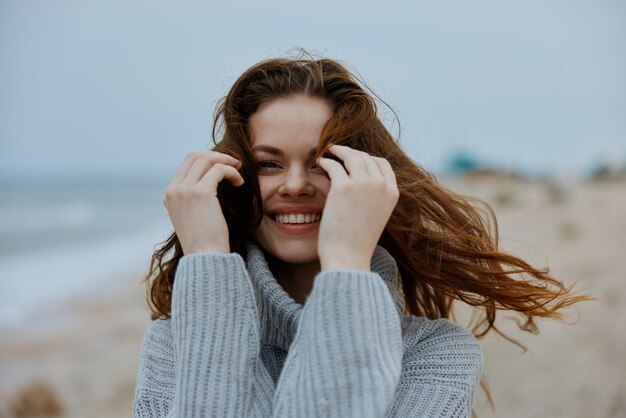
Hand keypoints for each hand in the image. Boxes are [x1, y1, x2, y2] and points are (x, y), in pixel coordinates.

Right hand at [163, 151, 243, 254]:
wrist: (205, 258)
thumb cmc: (205, 242)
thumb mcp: (193, 217)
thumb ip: (194, 199)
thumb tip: (211, 181)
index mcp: (170, 194)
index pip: (187, 164)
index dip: (208, 159)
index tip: (224, 166)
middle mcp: (173, 190)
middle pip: (195, 156)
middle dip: (217, 156)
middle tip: (234, 164)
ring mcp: (184, 190)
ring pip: (206, 159)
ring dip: (226, 161)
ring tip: (239, 170)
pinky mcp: (199, 192)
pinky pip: (218, 169)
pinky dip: (232, 172)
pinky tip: (240, 183)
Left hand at [316, 145, 398, 270]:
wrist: (348, 257)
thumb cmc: (358, 241)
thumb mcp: (376, 215)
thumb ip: (374, 197)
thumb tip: (361, 180)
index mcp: (392, 193)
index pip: (382, 163)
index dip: (368, 157)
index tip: (355, 159)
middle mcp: (381, 185)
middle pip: (366, 157)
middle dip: (351, 153)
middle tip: (339, 153)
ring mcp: (363, 184)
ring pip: (351, 156)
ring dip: (339, 151)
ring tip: (329, 153)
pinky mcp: (343, 187)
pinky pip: (334, 165)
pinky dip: (326, 162)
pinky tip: (321, 163)